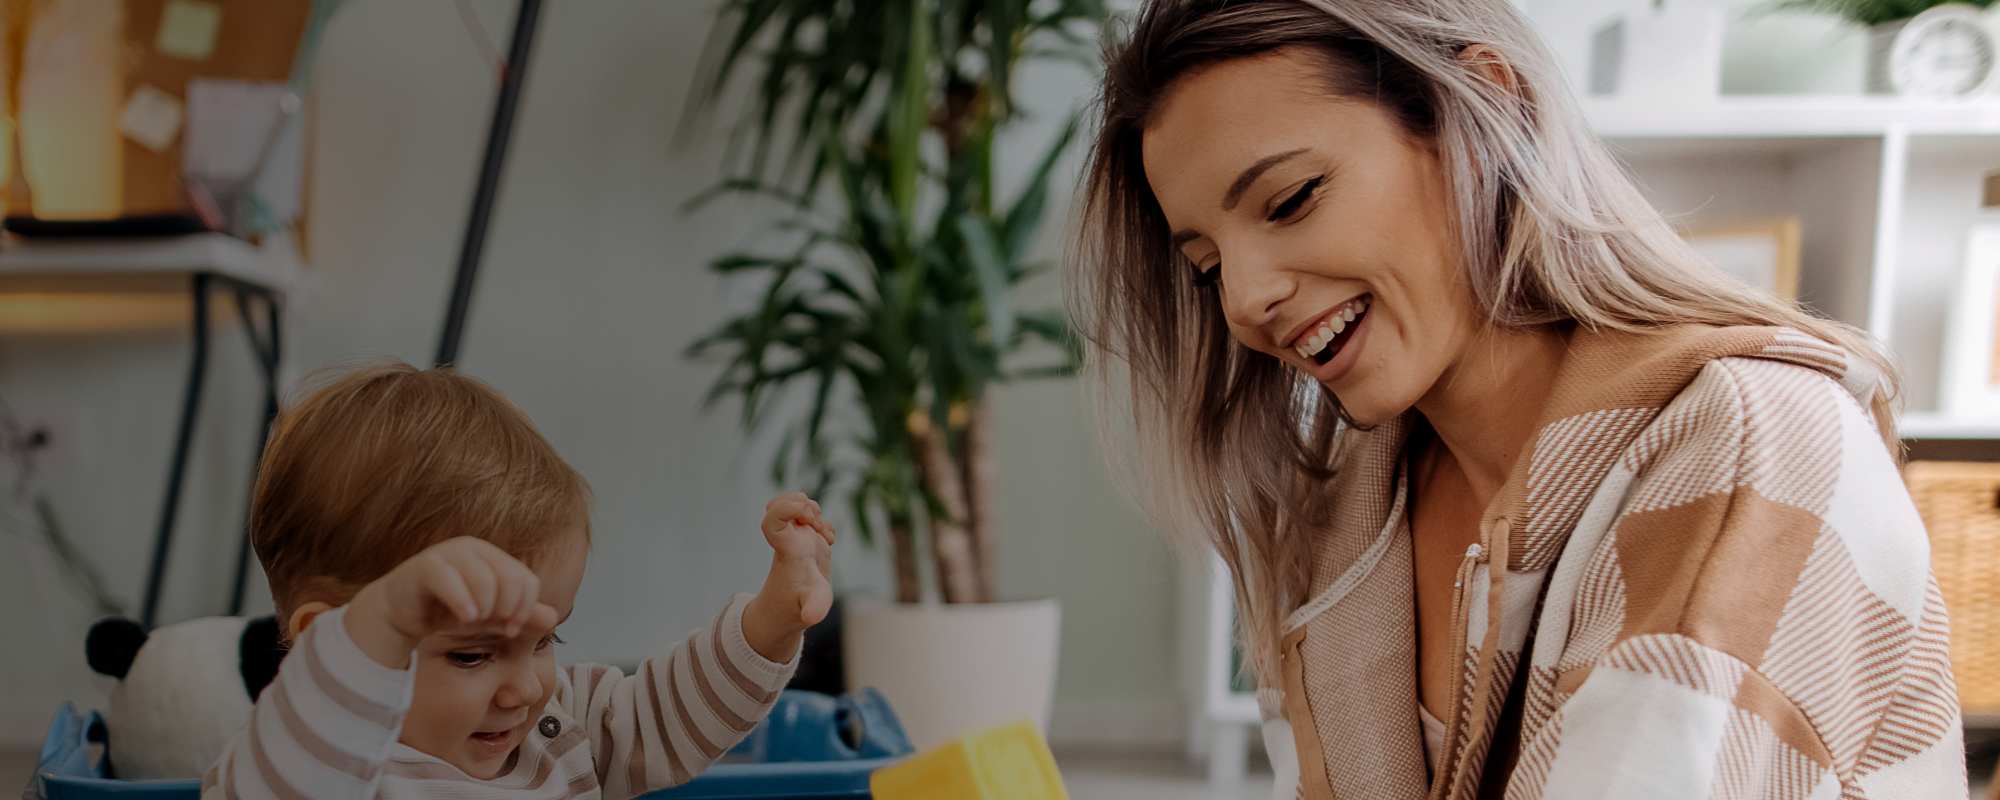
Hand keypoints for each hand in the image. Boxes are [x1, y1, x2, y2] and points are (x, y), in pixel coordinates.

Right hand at [346, 537, 558, 668]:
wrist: (400, 615)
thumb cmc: (448, 612)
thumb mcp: (490, 617)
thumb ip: (520, 616)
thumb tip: (553, 617)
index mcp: (493, 557)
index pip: (527, 580)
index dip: (525, 609)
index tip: (512, 629)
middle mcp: (474, 549)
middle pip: (511, 579)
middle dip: (509, 609)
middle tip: (496, 627)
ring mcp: (449, 554)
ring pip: (485, 578)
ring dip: (486, 609)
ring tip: (474, 622)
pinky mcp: (425, 565)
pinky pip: (451, 579)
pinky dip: (463, 602)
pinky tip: (466, 618)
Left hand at [745, 492, 835, 660]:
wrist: (788, 607)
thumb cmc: (796, 605)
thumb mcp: (811, 606)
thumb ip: (814, 608)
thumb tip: (812, 617)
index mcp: (787, 550)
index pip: (773, 520)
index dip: (786, 508)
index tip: (807, 517)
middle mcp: (789, 539)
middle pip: (783, 503)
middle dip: (806, 507)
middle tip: (818, 527)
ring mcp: (796, 537)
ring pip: (795, 505)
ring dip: (814, 511)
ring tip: (825, 533)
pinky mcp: (806, 539)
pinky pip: (807, 515)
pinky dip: (821, 520)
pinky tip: (827, 537)